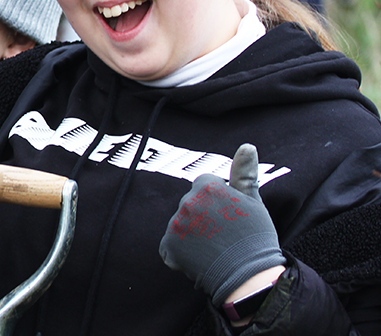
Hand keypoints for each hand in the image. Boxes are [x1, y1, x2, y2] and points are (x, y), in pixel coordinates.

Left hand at [159, 144, 285, 304]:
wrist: (249, 277)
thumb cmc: (255, 238)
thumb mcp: (254, 202)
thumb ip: (244, 173)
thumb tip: (247, 146)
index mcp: (206, 187)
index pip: (203, 186)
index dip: (218, 202)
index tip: (229, 216)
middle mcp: (187, 201)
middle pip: (190, 204)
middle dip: (203, 216)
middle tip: (224, 234)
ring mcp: (176, 224)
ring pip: (180, 224)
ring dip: (192, 234)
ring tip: (214, 247)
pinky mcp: (169, 246)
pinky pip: (170, 245)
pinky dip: (181, 253)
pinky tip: (200, 259)